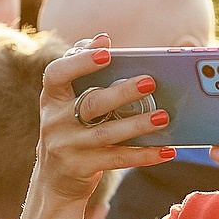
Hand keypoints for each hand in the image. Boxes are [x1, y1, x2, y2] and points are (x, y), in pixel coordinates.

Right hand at [30, 37, 177, 207]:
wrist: (55, 180)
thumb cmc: (70, 129)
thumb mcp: (66, 101)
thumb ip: (80, 68)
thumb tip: (102, 38)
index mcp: (52, 98)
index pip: (57, 73)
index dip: (80, 61)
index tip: (107, 51)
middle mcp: (55, 121)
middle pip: (91, 103)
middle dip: (122, 92)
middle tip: (150, 82)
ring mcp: (66, 146)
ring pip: (107, 133)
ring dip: (138, 124)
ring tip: (163, 116)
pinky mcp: (81, 168)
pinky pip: (117, 159)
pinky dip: (144, 155)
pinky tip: (166, 151)